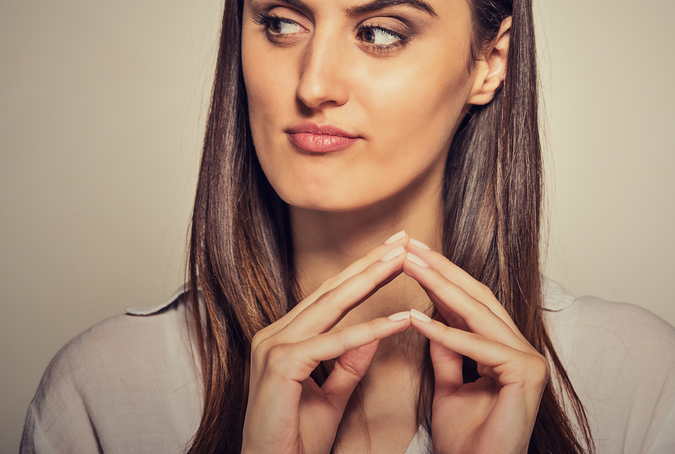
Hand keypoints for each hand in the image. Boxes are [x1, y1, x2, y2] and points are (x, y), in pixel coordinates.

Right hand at [241, 235, 411, 453]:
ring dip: (369, 281)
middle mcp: (274, 334)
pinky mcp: (281, 365)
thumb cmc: (295, 441)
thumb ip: (349, 363)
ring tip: (401, 261)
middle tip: (401, 240)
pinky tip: (397, 321)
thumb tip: (373, 333)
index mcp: (283, 337)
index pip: (329, 297)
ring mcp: (273, 347)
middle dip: (368, 264)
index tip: (392, 252)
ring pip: (331, 308)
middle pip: (331, 292)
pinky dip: (367, 333)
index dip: (361, 272)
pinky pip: (332, 345)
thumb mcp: (332, 395)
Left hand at [402, 241, 548, 453]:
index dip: (441, 277)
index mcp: (507, 349)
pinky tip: (416, 319)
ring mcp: (529, 359)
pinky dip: (446, 334)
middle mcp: (523, 349)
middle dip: (439, 270)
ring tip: (409, 266)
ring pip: (477, 314)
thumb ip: (447, 352)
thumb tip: (430, 316)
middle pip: (476, 299)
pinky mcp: (527, 373)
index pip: (471, 303)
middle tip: (408, 246)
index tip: (409, 256)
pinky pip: (479, 348)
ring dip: (439, 287)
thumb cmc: (467, 442)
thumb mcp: (449, 386)